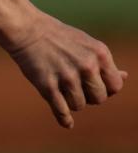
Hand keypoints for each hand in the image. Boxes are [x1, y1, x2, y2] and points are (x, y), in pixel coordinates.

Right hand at [6, 15, 126, 127]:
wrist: (27, 30)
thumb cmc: (58, 37)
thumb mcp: (86, 44)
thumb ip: (104, 63)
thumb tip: (124, 77)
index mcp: (100, 54)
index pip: (115, 86)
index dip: (105, 89)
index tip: (94, 85)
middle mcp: (86, 66)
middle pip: (99, 99)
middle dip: (90, 97)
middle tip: (77, 88)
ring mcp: (67, 77)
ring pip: (79, 105)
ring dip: (72, 102)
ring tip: (63, 90)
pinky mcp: (48, 86)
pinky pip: (62, 111)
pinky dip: (65, 120)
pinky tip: (67, 123)